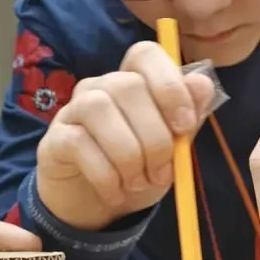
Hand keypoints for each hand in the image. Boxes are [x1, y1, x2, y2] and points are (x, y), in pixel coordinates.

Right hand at [35, 42, 216, 230]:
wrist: (94, 205)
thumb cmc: (137, 169)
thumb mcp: (171, 149)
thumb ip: (187, 118)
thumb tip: (204, 84)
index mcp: (133, 82)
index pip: (145, 54)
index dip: (169, 83)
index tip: (185, 125)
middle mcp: (101, 86)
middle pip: (128, 85)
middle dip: (154, 137)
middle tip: (162, 174)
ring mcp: (74, 109)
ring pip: (99, 109)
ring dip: (128, 155)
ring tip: (137, 183)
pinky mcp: (55, 137)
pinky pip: (78, 143)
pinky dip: (105, 175)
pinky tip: (115, 193)